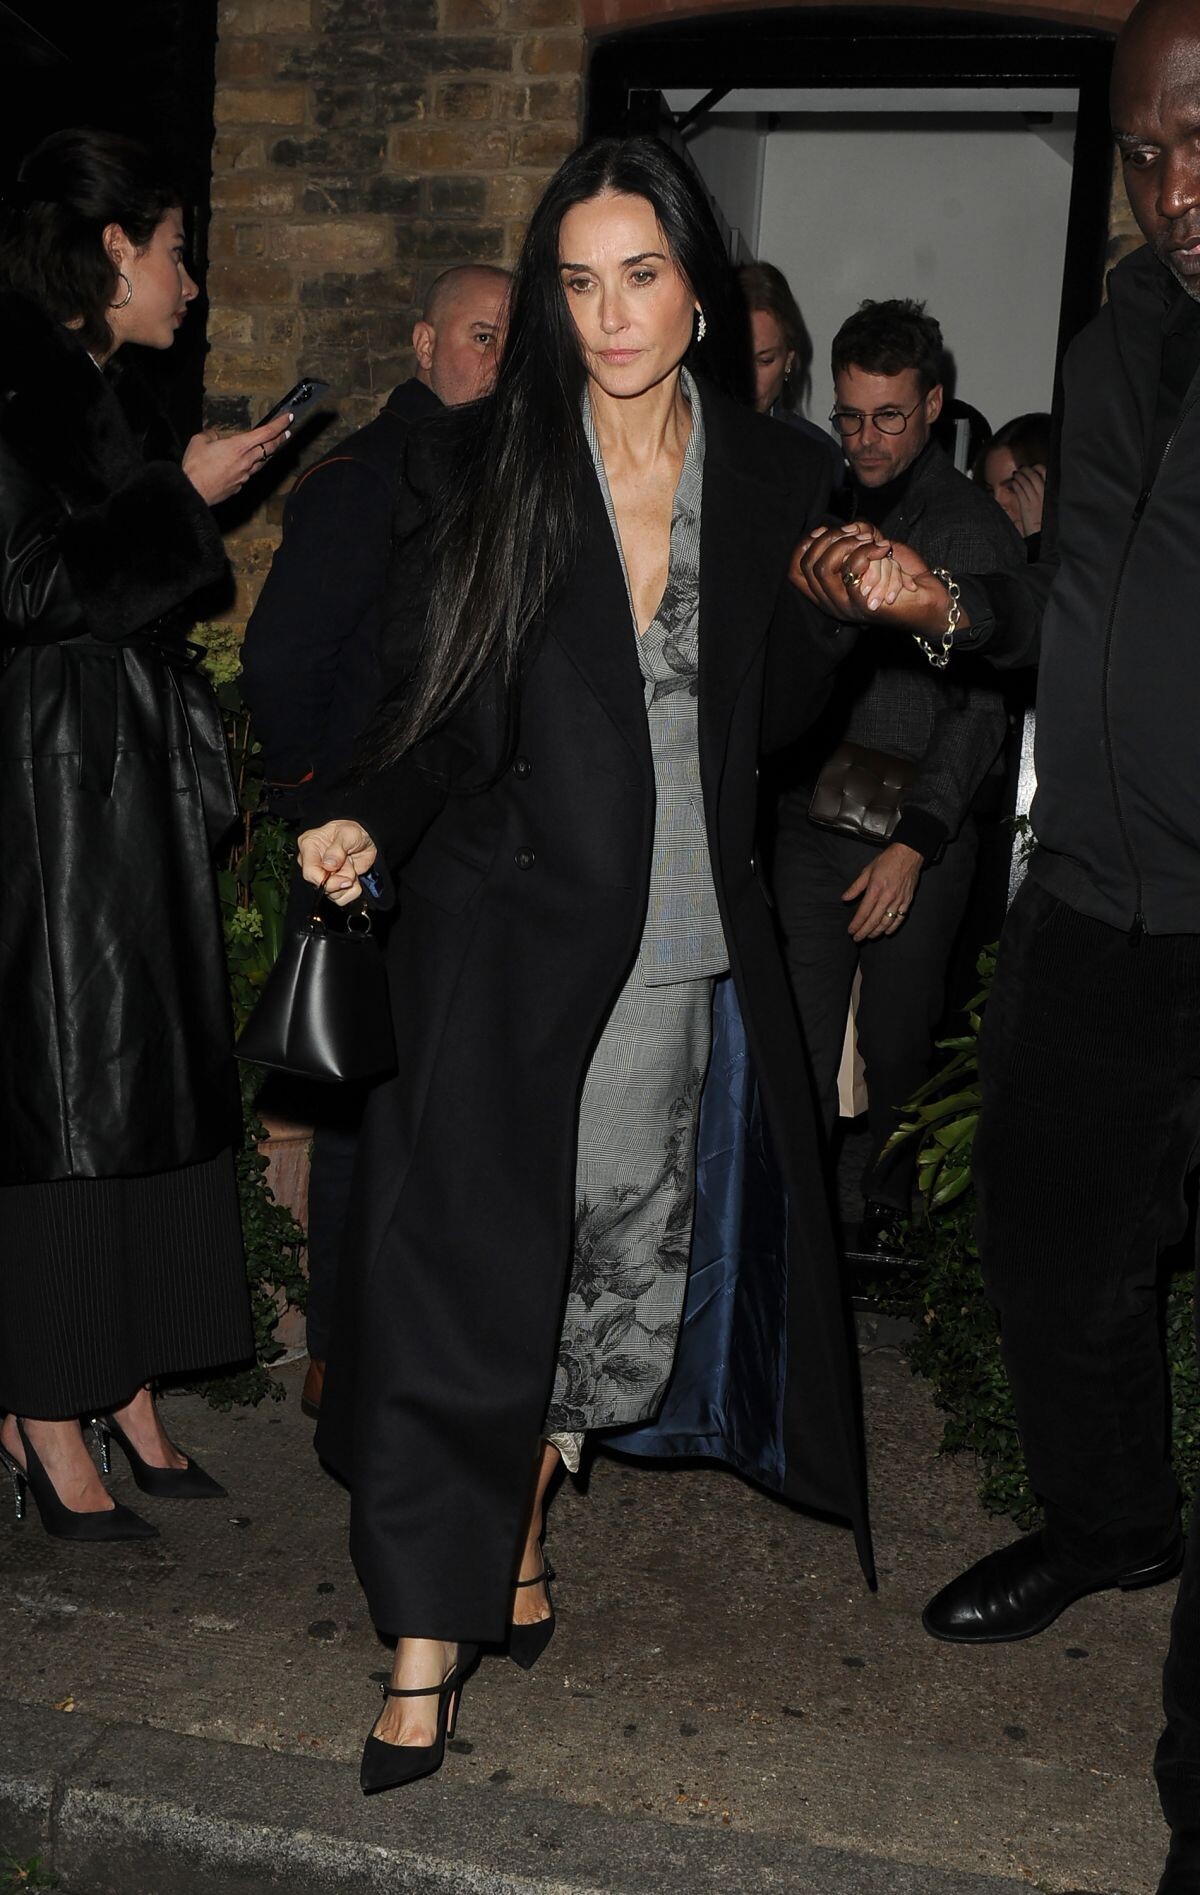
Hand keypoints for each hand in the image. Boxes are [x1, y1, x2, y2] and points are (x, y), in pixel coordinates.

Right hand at [182, 411, 291, 505]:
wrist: (193, 491)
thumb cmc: (195, 467)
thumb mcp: (199, 441)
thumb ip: (211, 435)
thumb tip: (215, 437)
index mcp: (239, 446)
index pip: (266, 433)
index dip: (280, 425)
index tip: (288, 418)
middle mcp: (246, 461)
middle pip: (269, 448)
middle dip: (280, 439)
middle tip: (286, 433)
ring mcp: (244, 475)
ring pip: (260, 463)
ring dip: (266, 454)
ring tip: (269, 448)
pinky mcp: (239, 486)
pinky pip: (247, 474)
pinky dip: (248, 467)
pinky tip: (243, 466)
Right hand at [297, 820, 376, 905]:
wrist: (365, 838)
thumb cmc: (352, 832)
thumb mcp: (348, 834)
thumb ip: (338, 849)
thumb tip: (328, 865)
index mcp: (309, 846)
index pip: (310, 872)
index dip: (325, 880)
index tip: (344, 878)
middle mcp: (312, 863)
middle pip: (320, 886)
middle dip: (341, 880)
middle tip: (350, 865)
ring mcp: (322, 876)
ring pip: (332, 895)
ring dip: (348, 884)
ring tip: (351, 866)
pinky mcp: (333, 886)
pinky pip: (340, 899)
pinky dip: (352, 892)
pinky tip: (354, 877)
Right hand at [791, 525, 958, 640]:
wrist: (930, 600)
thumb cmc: (902, 575)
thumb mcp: (874, 549)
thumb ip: (858, 535)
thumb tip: (848, 527)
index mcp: (828, 593)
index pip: (794, 572)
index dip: (803, 546)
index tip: (823, 530)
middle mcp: (832, 604)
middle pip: (809, 565)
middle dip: (830, 538)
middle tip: (857, 533)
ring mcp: (846, 608)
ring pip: (824, 567)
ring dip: (847, 544)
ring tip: (873, 540)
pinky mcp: (864, 607)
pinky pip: (852, 571)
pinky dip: (868, 551)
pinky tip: (885, 549)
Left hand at [842, 841, 922, 941]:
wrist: (909, 854)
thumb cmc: (887, 861)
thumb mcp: (867, 870)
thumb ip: (856, 887)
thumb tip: (845, 898)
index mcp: (875, 889)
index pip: (863, 912)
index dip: (856, 924)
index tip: (851, 931)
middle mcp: (887, 897)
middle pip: (874, 921)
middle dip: (864, 932)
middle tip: (857, 939)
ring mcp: (898, 900)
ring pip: (886, 922)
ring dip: (877, 932)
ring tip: (869, 936)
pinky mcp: (907, 901)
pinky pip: (900, 918)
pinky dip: (893, 927)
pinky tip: (886, 932)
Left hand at [1006, 463, 1045, 538]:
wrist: (1041, 534)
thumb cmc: (1045, 520)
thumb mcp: (1049, 503)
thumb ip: (1045, 492)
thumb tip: (1037, 481)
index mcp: (1051, 492)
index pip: (1045, 473)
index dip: (1037, 468)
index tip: (1032, 468)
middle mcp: (1044, 494)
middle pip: (1034, 475)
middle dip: (1026, 470)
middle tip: (1021, 469)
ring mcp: (1034, 499)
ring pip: (1025, 481)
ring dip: (1019, 476)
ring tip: (1015, 474)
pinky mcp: (1026, 505)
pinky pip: (1019, 490)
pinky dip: (1016, 484)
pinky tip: (1013, 482)